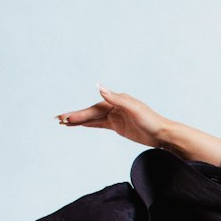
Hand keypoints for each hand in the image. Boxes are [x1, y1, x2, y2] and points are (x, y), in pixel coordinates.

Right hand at [55, 86, 169, 148]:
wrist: (163, 134)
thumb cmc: (152, 120)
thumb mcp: (134, 109)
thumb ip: (116, 98)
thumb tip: (99, 87)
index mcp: (117, 101)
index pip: (94, 109)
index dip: (80, 114)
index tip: (66, 118)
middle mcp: (115, 107)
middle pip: (91, 112)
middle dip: (74, 116)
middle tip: (57, 119)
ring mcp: (116, 116)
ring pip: (93, 118)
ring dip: (79, 120)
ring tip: (63, 122)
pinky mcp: (118, 126)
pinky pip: (99, 124)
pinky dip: (88, 124)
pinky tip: (79, 125)